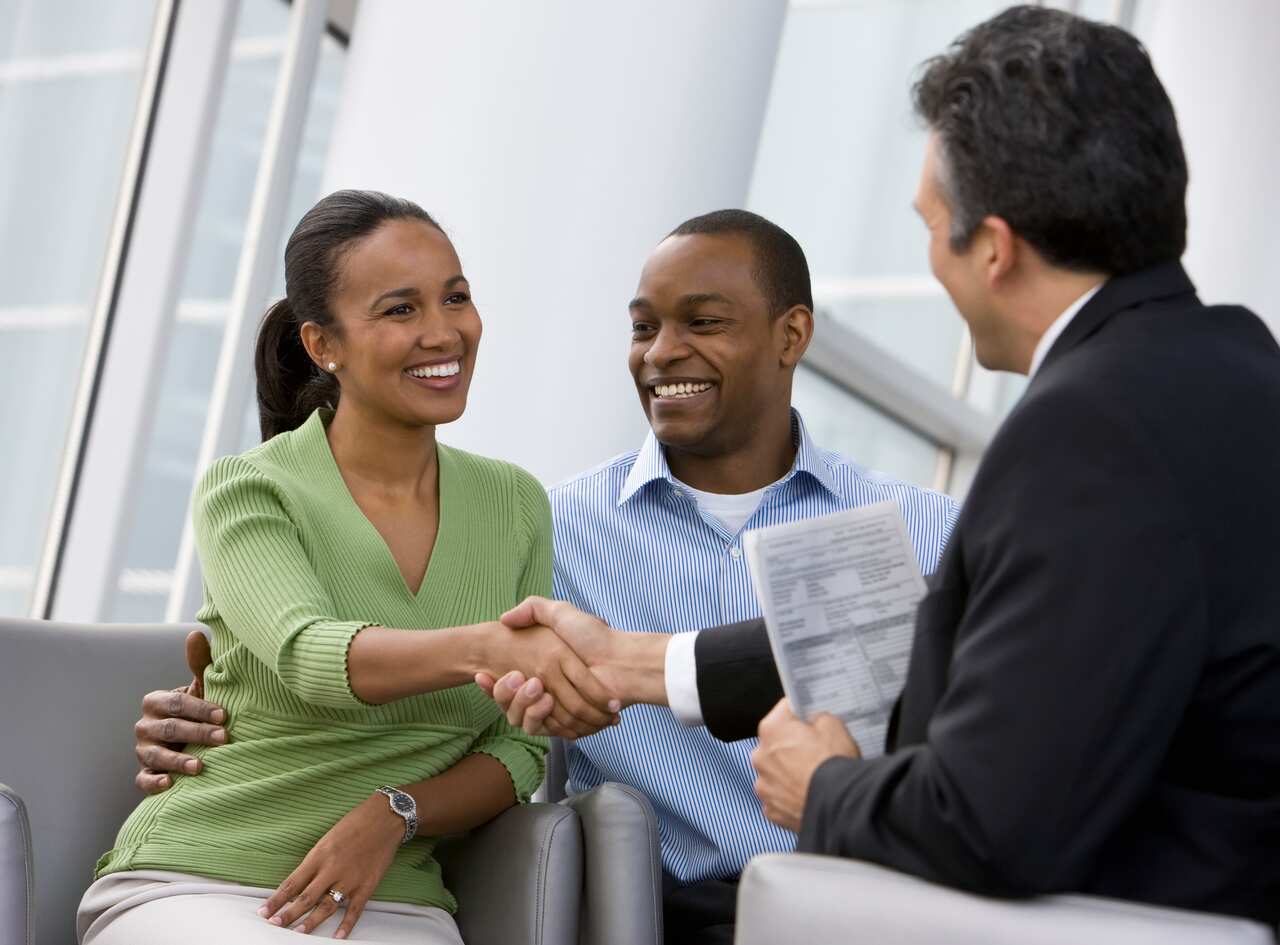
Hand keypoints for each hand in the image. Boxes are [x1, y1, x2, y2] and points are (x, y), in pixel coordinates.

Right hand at [134, 630, 227, 792]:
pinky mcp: (144, 773)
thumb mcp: (200, 689)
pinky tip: (170, 785)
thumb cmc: (198, 711)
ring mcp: (143, 750)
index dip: (200, 709)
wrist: (191, 741)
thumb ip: (200, 665)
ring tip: (200, 767)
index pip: (176, 703)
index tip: (225, 715)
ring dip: (178, 760)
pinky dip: (154, 782)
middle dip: (197, 733)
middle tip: (224, 738)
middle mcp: (145, 725)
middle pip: (168, 729)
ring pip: (156, 755)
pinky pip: (143, 779)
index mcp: (156, 702)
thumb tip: (196, 633)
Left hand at [259, 793, 402, 937]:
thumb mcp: (328, 838)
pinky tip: (338, 936)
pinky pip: (355, 909)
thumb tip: (301, 882)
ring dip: (311, 922)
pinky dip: (346, 925)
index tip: (264, 911)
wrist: (385, 818)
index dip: (276, 899)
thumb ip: (315, 861)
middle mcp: (332, 869)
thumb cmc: (356, 823)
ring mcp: (350, 879)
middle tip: (275, 925)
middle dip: (288, 914)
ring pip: (326, 906)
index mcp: (319, 855)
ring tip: (299, 933)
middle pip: (305, 898)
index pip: (292, 883)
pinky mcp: (367, 885)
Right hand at [476, 618, 621, 737]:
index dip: (492, 683)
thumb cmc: (594, 637)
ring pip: (520, 718)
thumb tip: (504, 618)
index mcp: (543, 671)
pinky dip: (536, 716)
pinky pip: (542, 727)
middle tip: (508, 678)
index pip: (507, 683)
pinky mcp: (567, 723)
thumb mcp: (560, 613)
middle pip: (509, 703)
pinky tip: (540, 697)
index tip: (480, 674)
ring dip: (518, 703)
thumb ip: (533, 609)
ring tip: (530, 684)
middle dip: (502, 694)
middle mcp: (546, 691)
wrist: (621, 662)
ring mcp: (556, 709)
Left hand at [750, 699, 859, 831]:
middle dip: (792, 746)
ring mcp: (763, 785)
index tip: (809, 720)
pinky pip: (778, 797)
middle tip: (815, 752)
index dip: (800, 715)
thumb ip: (818, 718)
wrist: (839, 806)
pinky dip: (790, 796)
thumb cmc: (833, 765)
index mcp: (772, 729)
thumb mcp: (833, 725)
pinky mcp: (771, 809)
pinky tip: (807, 795)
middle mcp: (760, 756)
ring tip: (812, 777)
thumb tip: (815, 722)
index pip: (784, 711)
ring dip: (789, 773)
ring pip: (775, 772)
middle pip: (776, 744)